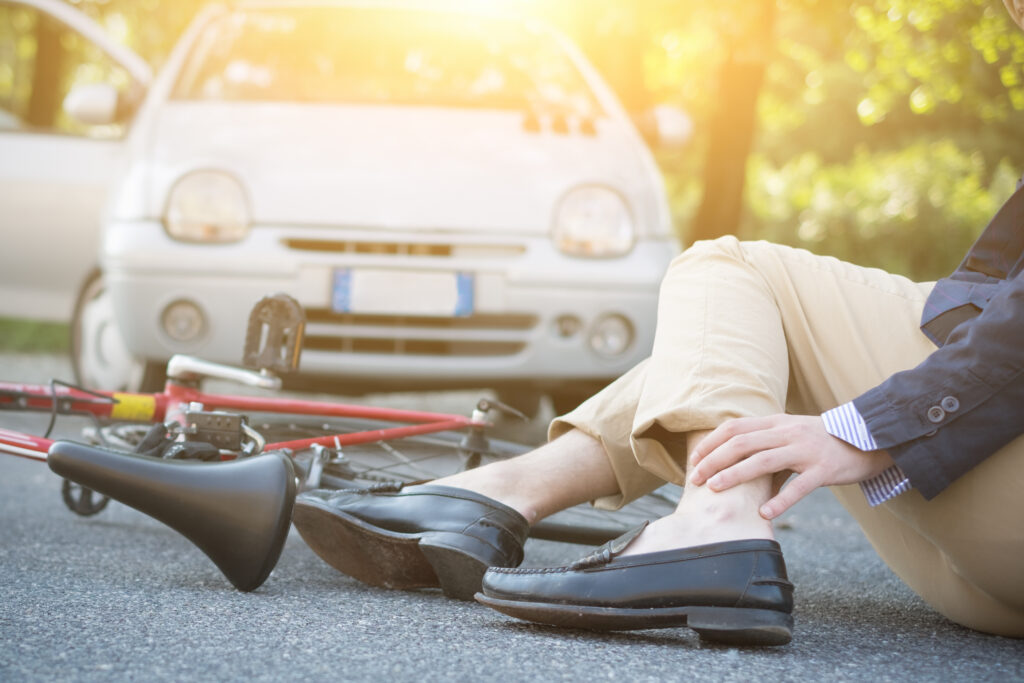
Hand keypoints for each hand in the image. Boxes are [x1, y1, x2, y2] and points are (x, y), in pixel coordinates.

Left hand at [688, 414, 892, 518]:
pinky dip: (781, 500)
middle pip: (742, 443)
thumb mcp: (790, 434)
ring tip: (716, 489)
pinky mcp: (824, 469)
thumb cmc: (822, 441)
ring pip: (764, 461)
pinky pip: (800, 486)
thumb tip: (733, 465)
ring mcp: (806, 450)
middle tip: (696, 479)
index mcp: (777, 423)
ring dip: (736, 475)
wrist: (868, 439)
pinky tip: (764, 512)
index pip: (735, 428)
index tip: (694, 460)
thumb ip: (764, 444)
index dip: (711, 443)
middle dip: (714, 460)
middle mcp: (788, 433)